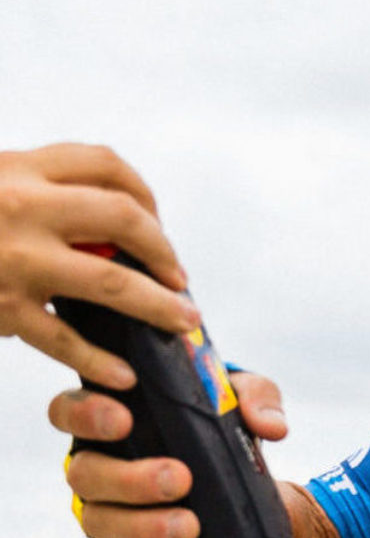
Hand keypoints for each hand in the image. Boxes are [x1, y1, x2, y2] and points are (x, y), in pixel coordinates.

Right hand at [1, 143, 200, 387]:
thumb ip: (37, 194)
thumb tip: (110, 225)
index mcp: (17, 168)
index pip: (105, 164)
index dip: (143, 194)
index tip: (155, 222)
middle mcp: (20, 206)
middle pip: (124, 218)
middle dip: (164, 250)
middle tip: (179, 278)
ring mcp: (13, 259)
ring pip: (112, 282)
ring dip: (159, 305)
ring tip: (183, 322)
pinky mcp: (0, 308)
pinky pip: (65, 339)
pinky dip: (100, 360)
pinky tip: (123, 373)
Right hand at [51, 370, 288, 537]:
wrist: (250, 498)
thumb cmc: (228, 433)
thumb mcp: (248, 405)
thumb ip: (257, 398)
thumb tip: (270, 426)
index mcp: (113, 419)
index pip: (71, 408)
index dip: (86, 410)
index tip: (126, 412)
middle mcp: (98, 464)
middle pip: (84, 472)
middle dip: (129, 478)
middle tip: (180, 478)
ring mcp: (106, 511)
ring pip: (99, 522)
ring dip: (142, 526)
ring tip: (190, 527)